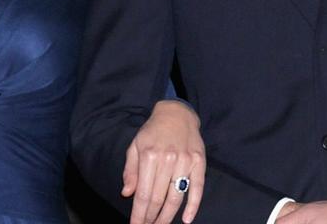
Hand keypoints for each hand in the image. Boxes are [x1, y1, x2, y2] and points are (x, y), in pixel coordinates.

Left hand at [122, 100, 205, 223]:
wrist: (177, 113)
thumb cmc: (153, 131)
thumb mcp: (136, 145)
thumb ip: (131, 170)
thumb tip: (127, 193)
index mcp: (149, 155)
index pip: (143, 193)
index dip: (139, 213)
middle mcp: (167, 159)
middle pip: (159, 198)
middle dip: (151, 218)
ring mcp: (185, 161)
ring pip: (176, 197)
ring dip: (168, 216)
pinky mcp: (199, 162)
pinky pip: (197, 188)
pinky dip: (193, 206)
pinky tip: (187, 220)